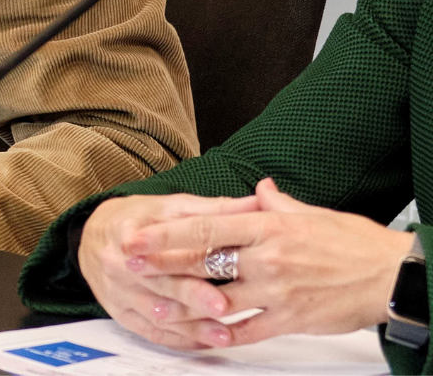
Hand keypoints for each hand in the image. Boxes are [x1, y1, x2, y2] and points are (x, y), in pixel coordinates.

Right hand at [77, 191, 266, 349]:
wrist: (92, 236)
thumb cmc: (136, 219)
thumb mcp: (168, 206)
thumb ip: (211, 209)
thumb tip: (255, 202)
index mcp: (128, 233)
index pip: (161, 249)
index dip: (189, 260)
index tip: (219, 269)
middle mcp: (118, 265)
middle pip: (159, 284)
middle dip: (192, 296)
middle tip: (223, 306)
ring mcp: (118, 293)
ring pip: (157, 314)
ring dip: (191, 326)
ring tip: (223, 334)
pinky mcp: (121, 314)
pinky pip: (151, 332)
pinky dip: (179, 340)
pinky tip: (204, 343)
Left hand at [114, 177, 415, 348]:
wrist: (394, 277)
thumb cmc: (357, 244)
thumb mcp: (313, 214)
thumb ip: (277, 205)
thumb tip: (258, 191)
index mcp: (269, 227)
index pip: (206, 225)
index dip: (167, 232)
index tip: (138, 233)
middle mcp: (268, 258)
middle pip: (204, 260)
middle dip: (162, 263)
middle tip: (128, 264)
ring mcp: (277, 290)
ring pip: (219, 298)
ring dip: (183, 302)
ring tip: (153, 303)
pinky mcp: (290, 319)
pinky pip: (247, 329)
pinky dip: (222, 332)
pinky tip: (200, 333)